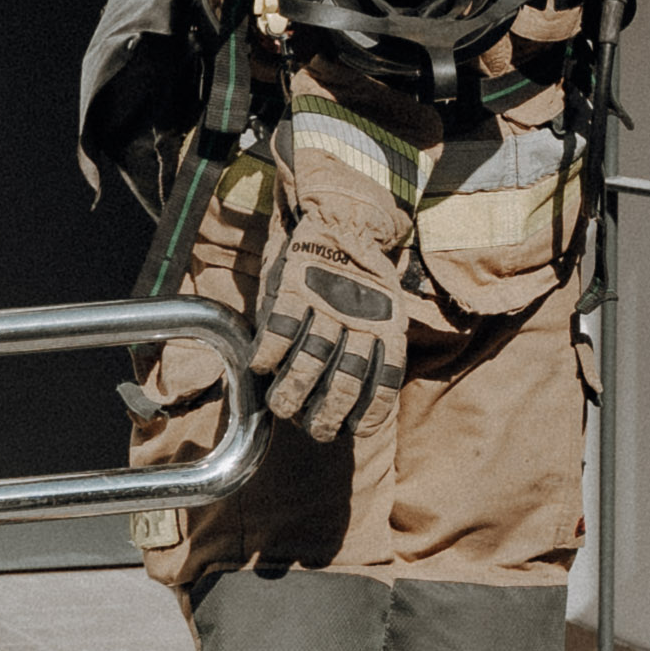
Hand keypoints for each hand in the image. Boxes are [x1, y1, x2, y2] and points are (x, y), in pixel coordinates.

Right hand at [252, 245, 405, 438]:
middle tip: (315, 431)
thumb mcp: (384, 309)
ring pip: (309, 361)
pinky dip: (269, 352)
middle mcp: (360, 319)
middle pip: (344, 381)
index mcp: (388, 328)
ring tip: (282, 407)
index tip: (352, 430)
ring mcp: (328, 304)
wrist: (343, 218)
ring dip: (291, 392)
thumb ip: (375, 348)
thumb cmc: (359, 279)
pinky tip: (261, 367)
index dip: (368, 412)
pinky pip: (281, 328)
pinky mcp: (297, 286)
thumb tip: (361, 403)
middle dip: (327, 416)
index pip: (384, 382)